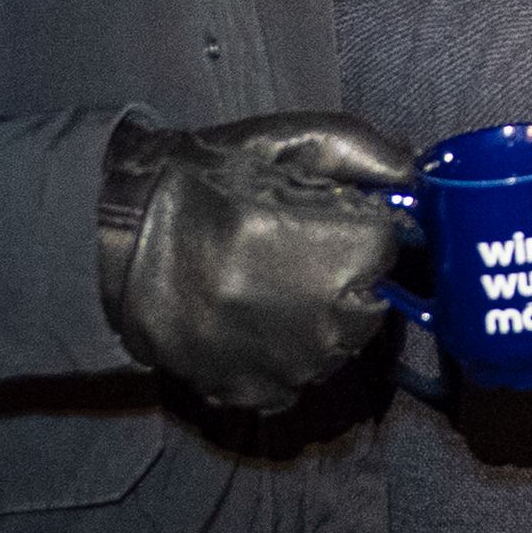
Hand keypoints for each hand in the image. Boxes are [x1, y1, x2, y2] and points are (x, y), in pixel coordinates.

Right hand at [98, 112, 411, 412]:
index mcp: (349, 250)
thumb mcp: (287, 141)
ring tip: (259, 280)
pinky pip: (295, 379)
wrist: (112, 238)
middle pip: (371, 299)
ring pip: (336, 343)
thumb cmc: (204, 181)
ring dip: (315, 317)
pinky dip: (281, 355)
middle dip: (344, 273)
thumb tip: (418, 174)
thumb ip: (365, 152)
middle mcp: (332, 318)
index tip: (321, 213)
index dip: (357, 223)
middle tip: (287, 247)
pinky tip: (246, 319)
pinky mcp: (255, 391)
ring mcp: (294, 364)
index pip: (392, 242)